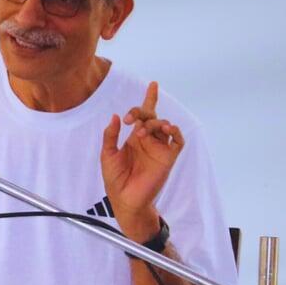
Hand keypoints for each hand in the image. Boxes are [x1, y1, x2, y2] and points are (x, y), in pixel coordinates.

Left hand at [100, 81, 182, 240]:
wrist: (125, 200)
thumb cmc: (115, 179)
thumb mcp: (107, 154)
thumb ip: (110, 135)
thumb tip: (115, 116)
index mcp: (135, 138)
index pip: (144, 114)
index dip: (150, 99)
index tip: (153, 85)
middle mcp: (149, 141)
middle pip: (152, 117)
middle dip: (143, 112)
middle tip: (131, 119)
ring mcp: (159, 149)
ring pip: (165, 126)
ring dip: (156, 123)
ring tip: (143, 131)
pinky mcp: (168, 158)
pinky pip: (178, 141)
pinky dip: (176, 132)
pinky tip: (168, 129)